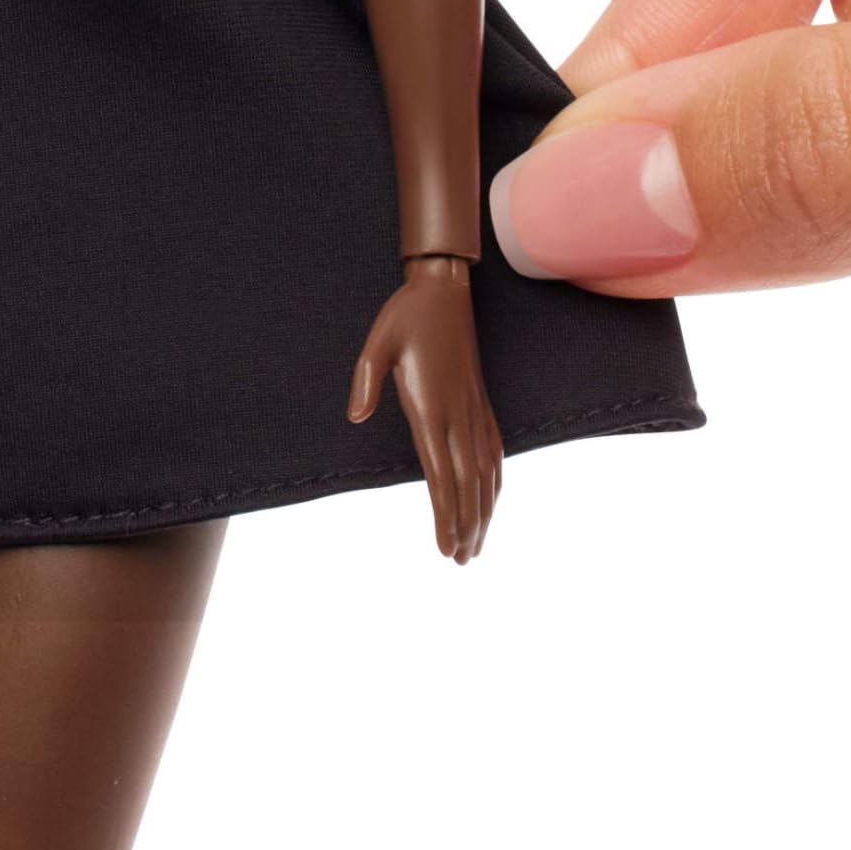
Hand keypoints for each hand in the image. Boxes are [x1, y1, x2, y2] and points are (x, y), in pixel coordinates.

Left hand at [347, 254, 502, 557]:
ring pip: (483, 470)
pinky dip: (495, 479)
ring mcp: (472, 407)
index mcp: (432, 405)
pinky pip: (493, 448)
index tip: (445, 547)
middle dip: (465, 524)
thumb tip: (355, 416)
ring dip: (483, 509)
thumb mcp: (376, 342)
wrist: (445, 288)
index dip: (445, 513)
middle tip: (460, 560)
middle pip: (466, 481)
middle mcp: (457, 412)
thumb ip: (366, 379)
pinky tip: (494, 496)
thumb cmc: (407, 315)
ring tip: (476, 544)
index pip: (441, 472)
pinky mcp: (478, 400)